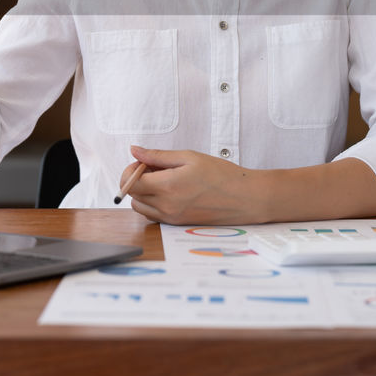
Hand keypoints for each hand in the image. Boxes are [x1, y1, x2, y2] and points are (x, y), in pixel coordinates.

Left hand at [121, 146, 261, 224]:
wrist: (245, 198)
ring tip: (164, 180)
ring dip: (144, 193)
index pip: (129, 183)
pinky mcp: (177, 224)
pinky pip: (154, 215)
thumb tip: (135, 150)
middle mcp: (166, 206)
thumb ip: (158, 155)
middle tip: (155, 168)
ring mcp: (171, 218)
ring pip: (141, 207)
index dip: (131, 170)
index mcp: (168, 187)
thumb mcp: (189, 157)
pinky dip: (154, 203)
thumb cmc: (222, 175)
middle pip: (132, 195)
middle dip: (137, 180)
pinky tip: (171, 192)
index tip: (143, 162)